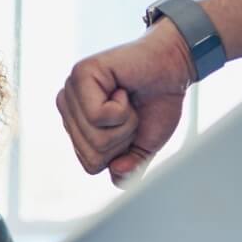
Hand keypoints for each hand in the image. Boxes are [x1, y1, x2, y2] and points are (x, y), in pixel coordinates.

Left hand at [55, 19, 195, 185]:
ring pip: (95, 137)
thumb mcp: (143, 145)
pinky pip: (98, 116)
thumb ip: (129, 168)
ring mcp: (71, 90)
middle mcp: (67, 107)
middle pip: (92, 153)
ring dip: (124, 122)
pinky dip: (121, 108)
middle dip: (122, 138)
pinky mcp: (81, 75)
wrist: (174, 67)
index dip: (120, 153)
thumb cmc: (156, 102)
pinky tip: (122, 89)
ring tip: (127, 99)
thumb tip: (117, 173)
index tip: (130, 126)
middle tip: (131, 112)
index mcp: (76, 125)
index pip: (90, 164)